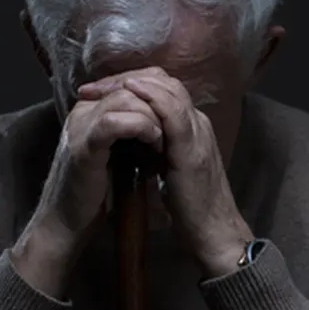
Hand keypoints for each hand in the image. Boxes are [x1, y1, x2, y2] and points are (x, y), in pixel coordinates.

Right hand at [13, 87, 163, 296]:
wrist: (67, 221)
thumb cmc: (97, 190)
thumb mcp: (119, 151)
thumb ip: (132, 130)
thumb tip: (164, 118)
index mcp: (92, 108)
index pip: (131, 80)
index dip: (159, 94)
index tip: (173, 117)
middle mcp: (84, 110)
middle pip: (132, 84)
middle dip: (160, 103)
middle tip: (174, 127)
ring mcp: (81, 126)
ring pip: (125, 97)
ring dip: (154, 115)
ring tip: (165, 138)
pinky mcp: (83, 147)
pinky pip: (114, 122)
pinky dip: (140, 127)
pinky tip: (154, 142)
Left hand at [78, 67, 253, 278]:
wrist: (213, 231)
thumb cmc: (191, 207)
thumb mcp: (172, 169)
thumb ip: (159, 149)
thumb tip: (133, 140)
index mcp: (192, 128)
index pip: (164, 91)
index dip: (133, 84)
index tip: (101, 91)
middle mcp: (198, 124)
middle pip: (166, 83)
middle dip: (128, 78)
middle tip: (95, 86)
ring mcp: (198, 134)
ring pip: (171, 91)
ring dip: (136, 82)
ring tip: (106, 85)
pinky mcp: (192, 150)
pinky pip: (174, 114)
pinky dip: (153, 98)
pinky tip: (132, 92)